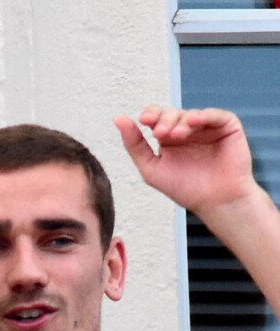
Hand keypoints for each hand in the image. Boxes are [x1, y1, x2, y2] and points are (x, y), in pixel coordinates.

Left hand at [114, 105, 257, 217]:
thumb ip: (134, 145)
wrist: (214, 202)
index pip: (156, 118)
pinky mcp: (226, 127)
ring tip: (175, 136)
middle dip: (163, 121)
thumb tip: (118, 118)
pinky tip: (193, 121)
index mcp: (167, 139)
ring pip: (190, 114)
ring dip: (180, 122)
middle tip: (160, 134)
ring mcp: (206, 128)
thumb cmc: (184, 189)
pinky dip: (203, 115)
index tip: (143, 120)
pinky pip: (215, 114)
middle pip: (171, 114)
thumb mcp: (151, 168)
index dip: (150, 115)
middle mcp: (186, 130)